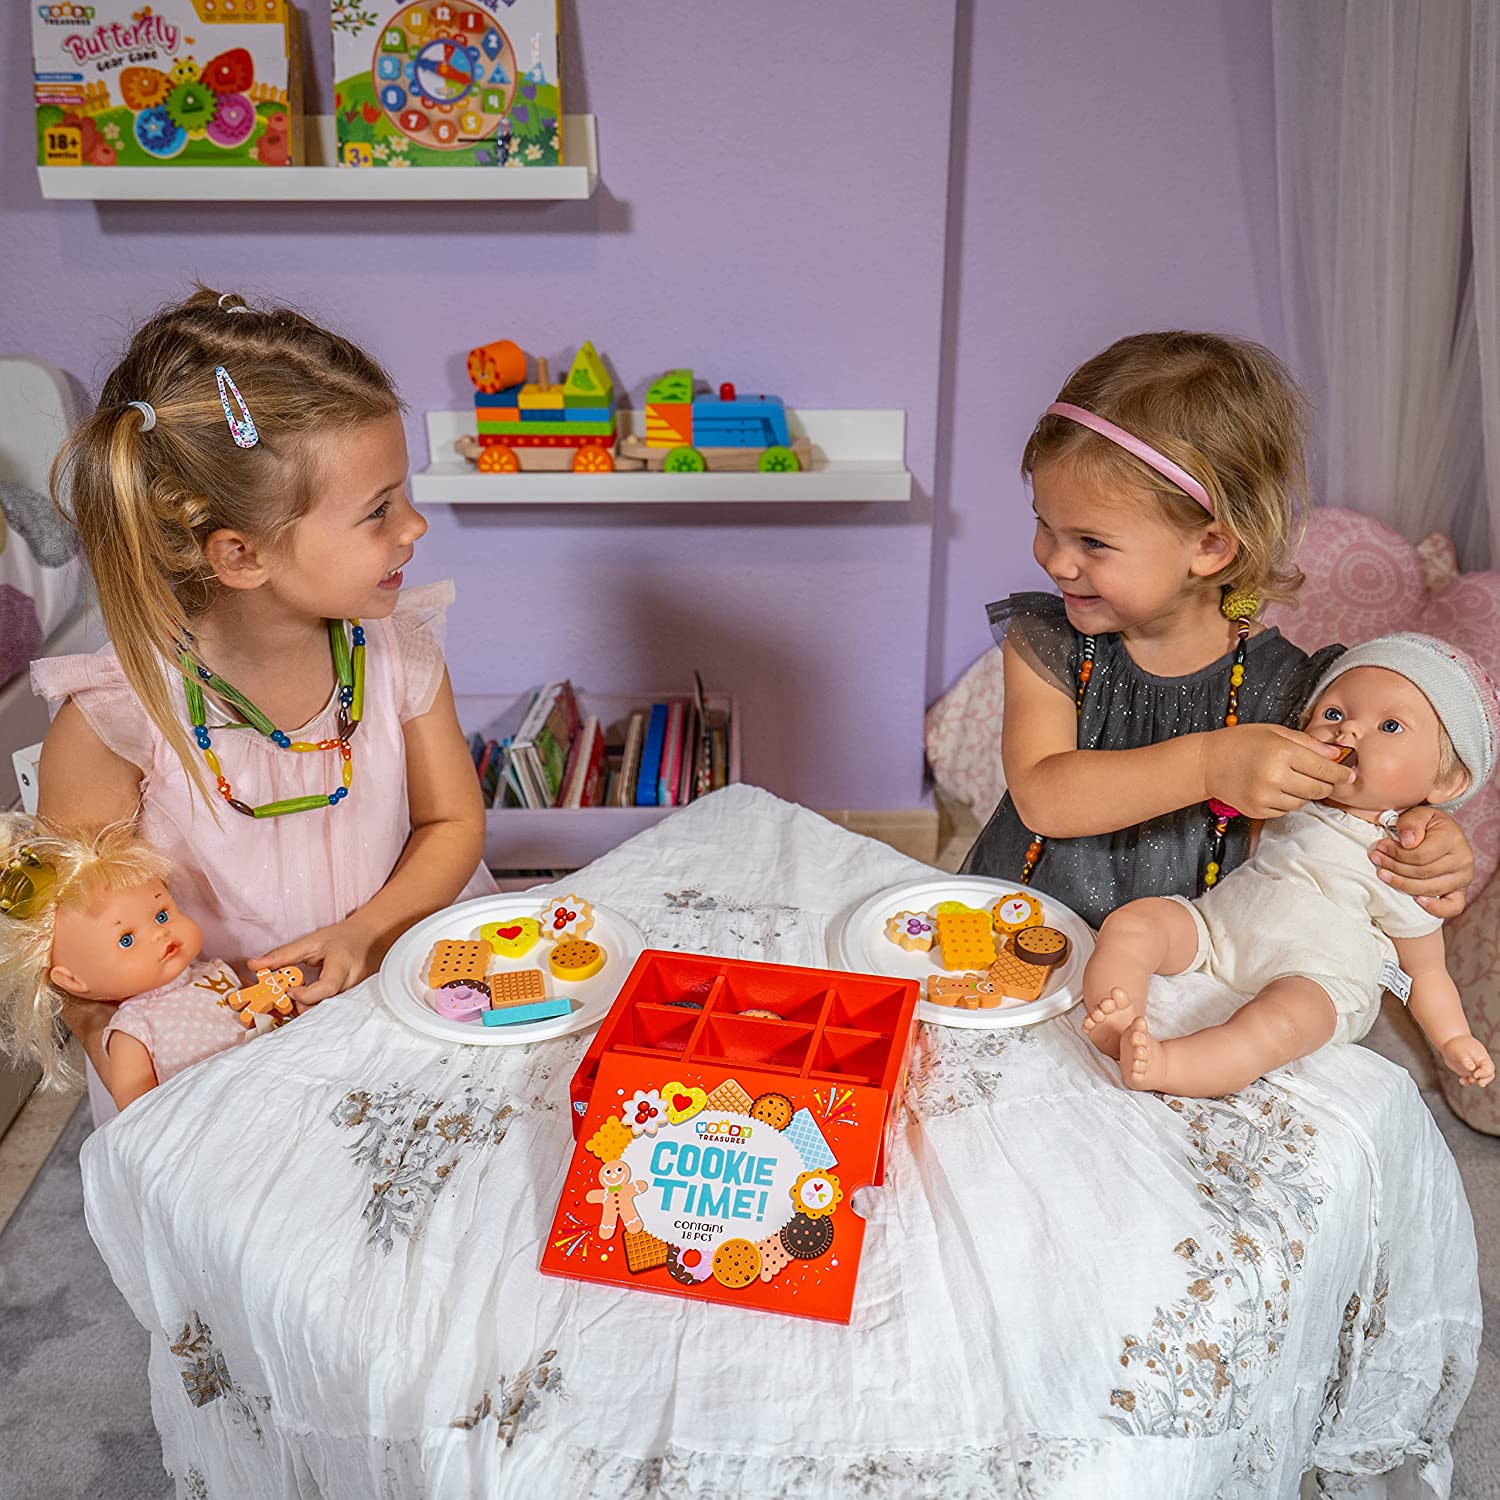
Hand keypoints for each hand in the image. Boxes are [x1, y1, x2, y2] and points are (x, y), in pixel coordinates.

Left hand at [248, 916, 378, 1007]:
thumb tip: (254, 965)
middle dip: (303, 1007)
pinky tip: (309, 1000)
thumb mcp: (311, 941)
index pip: (327, 987)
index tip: (290, 990)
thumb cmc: (341, 938)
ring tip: (297, 997)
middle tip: (287, 999)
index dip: (305, 994)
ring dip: (309, 1008)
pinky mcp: (354, 998)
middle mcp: (352, 981)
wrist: (369, 937)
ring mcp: (356, 992)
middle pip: (326, 1005)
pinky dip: (318, 1006)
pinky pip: (333, 1008)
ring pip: (328, 1010)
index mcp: (342, 963)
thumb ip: (283, 955)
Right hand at [1202, 724, 1351, 818]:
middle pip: (1318, 789)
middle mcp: (1275, 776)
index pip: (1326, 769)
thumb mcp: (1275, 732)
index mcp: (1282, 752)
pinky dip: (1287, 801)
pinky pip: (1285, 810)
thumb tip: (1337, 755)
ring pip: (1303, 802)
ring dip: (1305, 793)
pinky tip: (1277, 788)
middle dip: (1326, 784)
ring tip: (1293, 780)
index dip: (1341, 773)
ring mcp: (1265, 796)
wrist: (1207, 762)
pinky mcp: (1258, 810)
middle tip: (1324, 778)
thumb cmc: (1241, 742)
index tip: (1348, 774)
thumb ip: (1309, 743)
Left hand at [1372, 807, 1474, 916]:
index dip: (1396, 853)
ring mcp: (1463, 878)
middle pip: (1422, 873)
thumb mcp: (1419, 814)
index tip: (1379, 847)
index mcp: (1453, 840)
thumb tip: (1407, 841)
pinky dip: (1436, 908)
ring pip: (1429, 888)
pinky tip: (1418, 901)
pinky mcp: (1460, 891)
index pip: (1420, 855)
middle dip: (1394, 867)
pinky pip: (1453, 906)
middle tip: (1376, 859)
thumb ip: (1411, 823)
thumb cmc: (1427, 824)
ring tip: (1382, 874)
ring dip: (1401, 883)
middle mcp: (1463, 861)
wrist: (1440, 832)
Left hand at [1442, 1035, 1494, 1086]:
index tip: (1475, 1074)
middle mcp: (1480, 1064)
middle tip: (1479, 1083)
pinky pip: (1469, 1080)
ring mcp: (1474, 1069)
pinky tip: (1461, 1080)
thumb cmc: (1456, 1044)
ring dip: (1475, 1082)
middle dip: (1485, 1080)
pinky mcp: (1467, 1072)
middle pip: (1488, 1075)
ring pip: (1479, 1079)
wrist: (1449, 1042)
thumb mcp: (1460, 1051)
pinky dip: (1466, 1082)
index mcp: (1482, 1058)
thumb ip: (1466, 1060)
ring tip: (1467, 1080)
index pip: (1489, 1068)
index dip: (1484, 1073)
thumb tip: (1471, 1068)